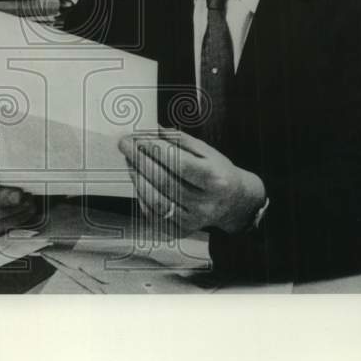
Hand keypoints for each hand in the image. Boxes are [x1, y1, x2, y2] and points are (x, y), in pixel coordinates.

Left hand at [118, 130, 265, 235]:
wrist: (234, 203)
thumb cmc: (217, 173)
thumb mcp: (206, 151)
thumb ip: (179, 139)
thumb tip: (152, 130)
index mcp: (215, 179)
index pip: (179, 163)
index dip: (154, 150)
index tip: (136, 137)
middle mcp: (205, 203)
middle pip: (164, 182)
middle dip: (139, 160)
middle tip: (125, 145)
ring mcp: (192, 220)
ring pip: (156, 200)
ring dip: (137, 178)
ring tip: (130, 161)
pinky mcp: (180, 231)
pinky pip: (153, 215)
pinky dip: (142, 196)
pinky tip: (139, 181)